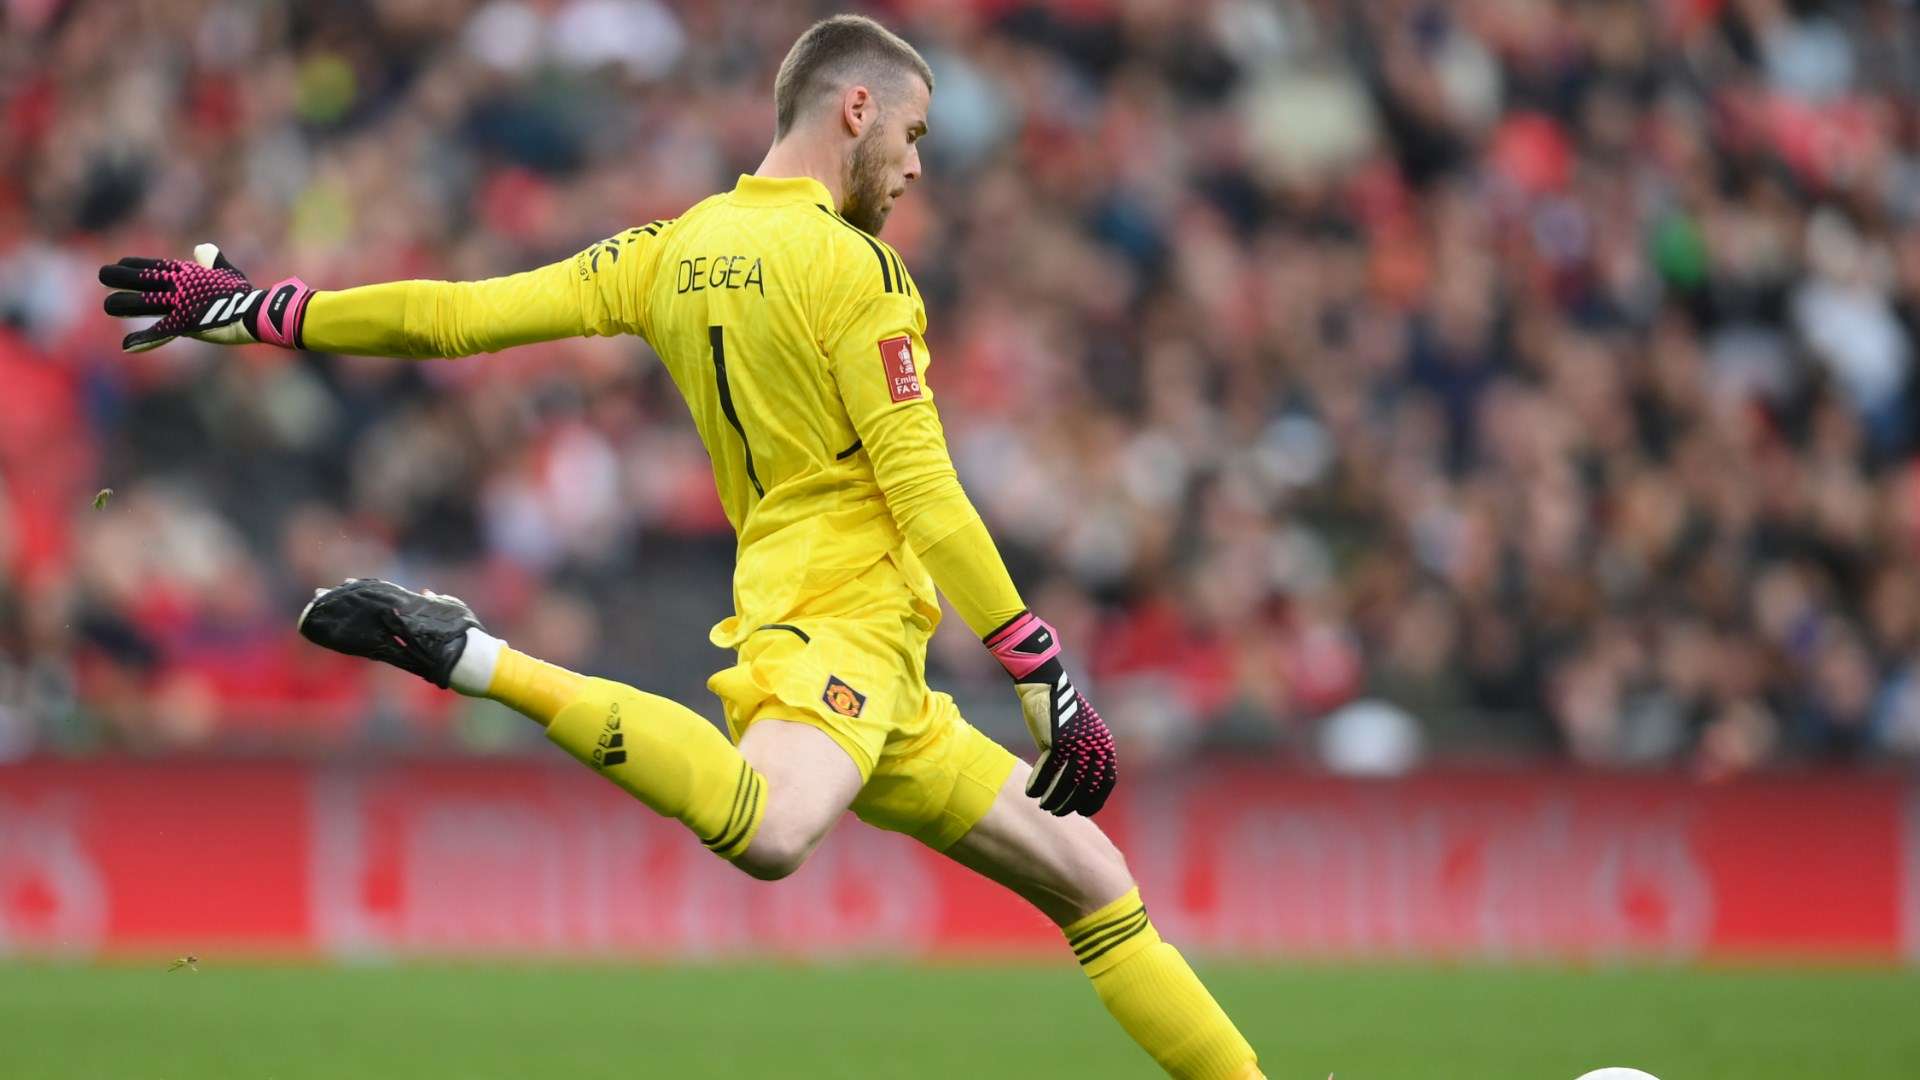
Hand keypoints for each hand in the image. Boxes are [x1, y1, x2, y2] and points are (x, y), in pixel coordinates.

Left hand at [99, 243, 311, 351]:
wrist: (258, 312)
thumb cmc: (245, 294)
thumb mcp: (227, 273)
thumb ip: (213, 261)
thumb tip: (202, 249)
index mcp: (187, 273)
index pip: (152, 265)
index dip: (132, 264)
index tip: (119, 264)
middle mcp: (178, 285)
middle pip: (139, 278)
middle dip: (119, 277)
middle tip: (103, 276)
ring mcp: (181, 303)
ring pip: (142, 302)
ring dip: (123, 304)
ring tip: (109, 305)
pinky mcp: (186, 323)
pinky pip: (160, 332)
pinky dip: (143, 340)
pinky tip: (126, 345)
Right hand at [985, 611, 1116, 816]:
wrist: (1045, 685)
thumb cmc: (1060, 712)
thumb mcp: (1079, 734)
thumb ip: (1083, 756)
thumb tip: (1078, 786)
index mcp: (1104, 745)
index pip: (1106, 782)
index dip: (1095, 800)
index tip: (1082, 812)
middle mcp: (1095, 746)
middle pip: (1086, 786)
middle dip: (1071, 804)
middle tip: (1057, 812)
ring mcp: (1078, 744)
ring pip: (1067, 782)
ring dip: (1054, 798)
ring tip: (1044, 806)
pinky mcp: (1058, 740)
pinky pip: (1048, 771)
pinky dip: (1039, 784)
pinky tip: (1030, 792)